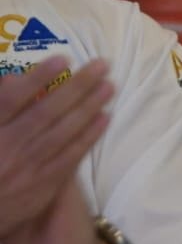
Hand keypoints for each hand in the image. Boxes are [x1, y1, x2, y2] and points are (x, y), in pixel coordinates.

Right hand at [0, 57, 112, 243]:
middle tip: (102, 65)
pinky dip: (89, 136)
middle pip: (47, 111)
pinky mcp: (44, 184)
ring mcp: (27, 167)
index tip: (63, 58)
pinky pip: (71, 156)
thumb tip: (12, 79)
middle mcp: (7, 148)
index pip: (11, 100)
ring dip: (90, 106)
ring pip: (64, 132)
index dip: (38, 78)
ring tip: (109, 86)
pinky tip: (105, 118)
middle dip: (77, 86)